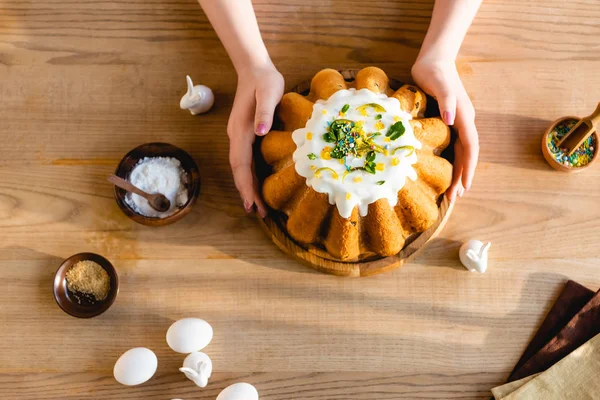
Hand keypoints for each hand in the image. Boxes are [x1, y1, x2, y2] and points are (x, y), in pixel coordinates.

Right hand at [227, 64, 283, 216]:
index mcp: (241, 130)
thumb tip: (259, 133)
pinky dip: (250, 176)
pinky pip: (245, 160)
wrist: (254, 69)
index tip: (251, 203)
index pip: (241, 163)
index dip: (246, 184)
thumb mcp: (269, 92)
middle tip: (258, 213)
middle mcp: (236, 136)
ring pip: (241, 167)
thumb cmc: (265, 80)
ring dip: (248, 187)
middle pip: (239, 170)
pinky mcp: (245, 135)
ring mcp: (238, 136)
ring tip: (257, 207)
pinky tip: (258, 186)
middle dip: (247, 192)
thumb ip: (264, 112)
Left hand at [411, 58, 478, 201]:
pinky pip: (451, 146)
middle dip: (462, 177)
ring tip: (452, 192)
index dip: (468, 168)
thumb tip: (452, 120)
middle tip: (455, 198)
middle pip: (466, 155)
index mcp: (463, 116)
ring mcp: (456, 122)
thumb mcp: (439, 83)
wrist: (433, 58)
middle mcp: (463, 121)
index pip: (470, 148)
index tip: (464, 186)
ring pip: (460, 152)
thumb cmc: (434, 70)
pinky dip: (450, 161)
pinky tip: (443, 171)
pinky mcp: (447, 120)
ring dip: (457, 172)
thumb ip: (446, 101)